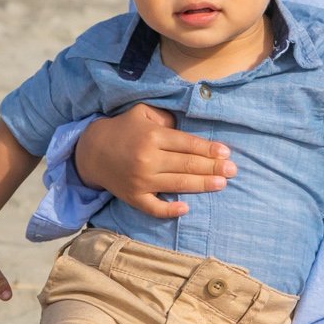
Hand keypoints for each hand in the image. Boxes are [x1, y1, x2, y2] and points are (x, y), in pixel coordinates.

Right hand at [74, 102, 235, 218]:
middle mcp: (147, 159)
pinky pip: (153, 207)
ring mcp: (140, 181)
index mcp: (151, 137)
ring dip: (202, 185)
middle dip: (212, 167)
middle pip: (187, 165)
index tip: (226, 152)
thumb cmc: (123, 130)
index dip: (208, 149)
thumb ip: (165, 118)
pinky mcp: (133, 197)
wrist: (90, 152)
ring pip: (177, 185)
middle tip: (233, 170)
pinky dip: (169, 210)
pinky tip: (186, 209)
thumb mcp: (141, 113)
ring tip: (222, 183)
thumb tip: (188, 130)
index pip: (187, 144)